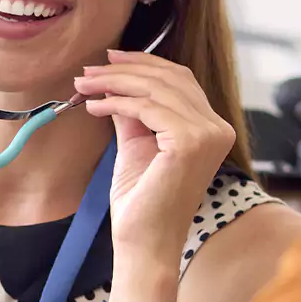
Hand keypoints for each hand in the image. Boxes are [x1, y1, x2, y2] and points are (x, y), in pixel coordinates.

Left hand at [72, 50, 234, 292]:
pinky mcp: (190, 142)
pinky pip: (146, 108)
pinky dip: (116, 103)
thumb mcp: (136, 145)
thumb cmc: (141, 201)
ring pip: (155, 89)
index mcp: (212, 128)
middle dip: (124, 70)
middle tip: (87, 71)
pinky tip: (92, 107)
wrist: (143, 242)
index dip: (144, 63)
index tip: (109, 59)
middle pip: (168, 78)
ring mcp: (208, 135)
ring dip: (113, 83)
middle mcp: (217, 128)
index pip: (180, 79)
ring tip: (83, 86)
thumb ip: (133, 112)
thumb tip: (112, 82)